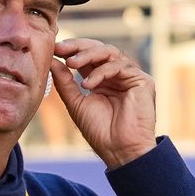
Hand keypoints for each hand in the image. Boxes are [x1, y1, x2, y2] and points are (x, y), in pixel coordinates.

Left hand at [51, 38, 155, 168]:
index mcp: (102, 79)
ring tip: (71, 64)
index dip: (72, 50)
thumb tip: (52, 61)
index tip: (54, 49)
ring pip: (110, 52)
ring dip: (88, 55)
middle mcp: (117, 75)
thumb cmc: (99, 131)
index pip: (87, 57)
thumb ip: (65, 82)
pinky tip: (87, 84)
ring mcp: (130, 76)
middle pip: (98, 49)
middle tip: (60, 48)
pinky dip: (101, 72)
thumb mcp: (76, 103)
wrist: (119, 150)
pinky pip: (120, 66)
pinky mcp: (142, 80)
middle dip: (78, 46)